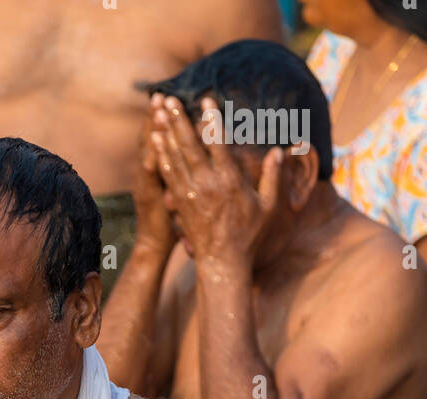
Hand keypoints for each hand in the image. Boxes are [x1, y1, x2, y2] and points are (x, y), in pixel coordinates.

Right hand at [133, 95, 178, 258]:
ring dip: (154, 131)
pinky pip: (152, 176)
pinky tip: (154, 144)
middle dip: (158, 117)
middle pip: (157, 140)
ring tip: (156, 109)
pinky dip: (152, 160)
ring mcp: (149, 185)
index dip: (165, 120)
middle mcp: (152, 174)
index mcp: (161, 171)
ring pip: (151, 153)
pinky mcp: (151, 199)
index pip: (164, 140)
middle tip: (159, 94)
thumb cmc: (166, 223)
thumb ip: (178, 174)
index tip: (166, 98)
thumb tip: (188, 157)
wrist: (152, 246)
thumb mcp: (172, 195)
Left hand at [152, 96, 284, 265]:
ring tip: (159, 111)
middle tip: (171, 98)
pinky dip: (161, 154)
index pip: (218, 144)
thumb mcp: (268, 207)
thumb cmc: (249, 235)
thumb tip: (279, 151)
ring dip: (166, 132)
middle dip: (179, 120)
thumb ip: (273, 177)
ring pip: (175, 157)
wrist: (222, 262)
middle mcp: (207, 185)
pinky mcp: (179, 203)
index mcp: (229, 181)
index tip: (205, 100)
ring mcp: (190, 194)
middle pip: (190, 145)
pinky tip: (155, 139)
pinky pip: (168, 174)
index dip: (211, 120)